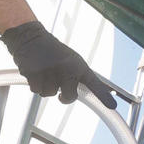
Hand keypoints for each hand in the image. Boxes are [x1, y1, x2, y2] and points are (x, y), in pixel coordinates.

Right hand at [0, 22, 117, 107]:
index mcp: (78, 65)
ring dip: (46, 88)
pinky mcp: (34, 73)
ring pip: (49, 94)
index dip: (103, 96)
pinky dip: (35, 85)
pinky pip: (36, 91)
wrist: (30, 37)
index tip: (112, 106)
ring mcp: (50, 71)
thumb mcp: (70, 59)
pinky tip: (35, 73)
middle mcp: (66, 68)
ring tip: (45, 72)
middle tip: (61, 92)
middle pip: (69, 97)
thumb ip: (78, 76)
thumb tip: (87, 92)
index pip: (94, 83)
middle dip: (64, 97)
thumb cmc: (52, 51)